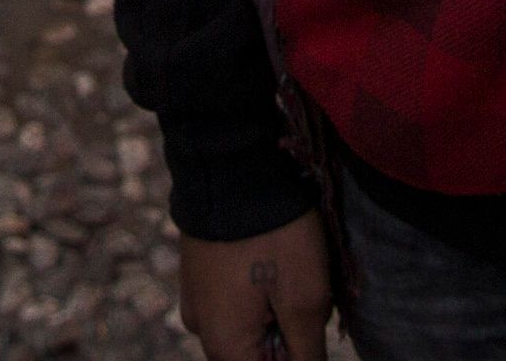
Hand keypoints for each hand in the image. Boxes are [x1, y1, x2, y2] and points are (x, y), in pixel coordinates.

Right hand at [178, 214, 332, 359]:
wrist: (231, 164)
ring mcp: (196, 298)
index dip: (301, 353)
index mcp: (225, 347)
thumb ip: (307, 354)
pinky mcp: (199, 272)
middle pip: (259, 352)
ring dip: (279, 308)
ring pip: (251, 324)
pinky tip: (276, 257)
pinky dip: (261, 288)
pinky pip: (235, 298)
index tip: (310, 318)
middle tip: (309, 293)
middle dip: (292, 333)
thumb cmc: (274, 236)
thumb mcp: (305, 300)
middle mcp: (202, 330)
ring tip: (294, 269)